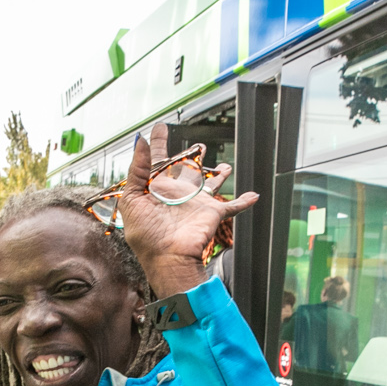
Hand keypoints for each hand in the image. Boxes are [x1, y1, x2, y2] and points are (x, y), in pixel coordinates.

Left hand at [116, 123, 256, 299]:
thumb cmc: (147, 235)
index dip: (159, 143)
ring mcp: (196, 203)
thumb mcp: (133, 199)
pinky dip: (244, 201)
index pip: (158, 161)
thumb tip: (141, 142)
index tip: (160, 128)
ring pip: (211, 183)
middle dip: (192, 157)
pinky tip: (253, 195)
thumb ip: (137, 169)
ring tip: (226, 166)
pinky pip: (233, 206)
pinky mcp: (212, 212)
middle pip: (187, 170)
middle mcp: (178, 194)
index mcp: (158, 190)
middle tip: (199, 144)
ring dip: (219, 175)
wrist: (168, 258)